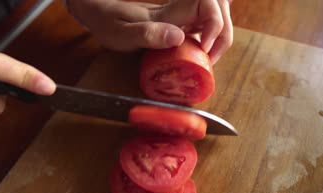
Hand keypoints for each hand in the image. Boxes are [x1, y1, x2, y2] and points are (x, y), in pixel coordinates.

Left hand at [66, 0, 232, 63]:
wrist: (99, 13)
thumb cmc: (108, 23)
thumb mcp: (123, 35)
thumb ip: (149, 35)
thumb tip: (179, 37)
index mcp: (169, 11)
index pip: (208, 5)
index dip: (215, 25)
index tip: (203, 48)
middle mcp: (179, 9)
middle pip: (219, 7)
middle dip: (223, 33)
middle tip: (210, 59)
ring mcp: (180, 13)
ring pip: (215, 13)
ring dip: (221, 34)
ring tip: (209, 56)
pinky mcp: (178, 20)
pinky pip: (204, 22)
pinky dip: (211, 34)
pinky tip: (204, 48)